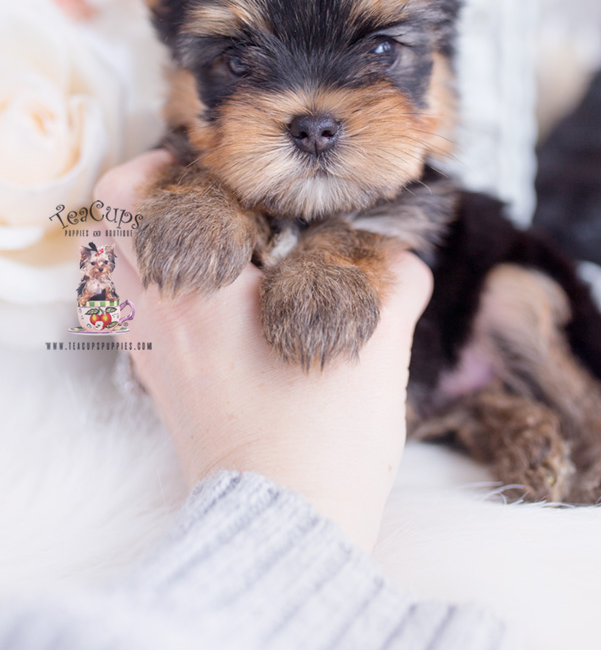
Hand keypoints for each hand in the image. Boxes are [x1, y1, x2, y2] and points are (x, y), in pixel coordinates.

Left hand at [96, 151, 432, 549]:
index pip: (147, 201)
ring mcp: (151, 354)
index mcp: (202, 298)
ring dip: (144, 237)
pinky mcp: (158, 384)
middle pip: (107, 227)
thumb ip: (394, 285)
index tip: (215, 164)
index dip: (173, 166)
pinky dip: (153, 283)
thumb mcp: (377, 351)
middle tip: (201, 188)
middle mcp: (160, 319)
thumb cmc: (325, 443)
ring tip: (202, 232)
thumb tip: (403, 255)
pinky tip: (211, 291)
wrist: (286, 527)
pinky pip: (130, 311)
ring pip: (111, 270)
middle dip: (144, 192)